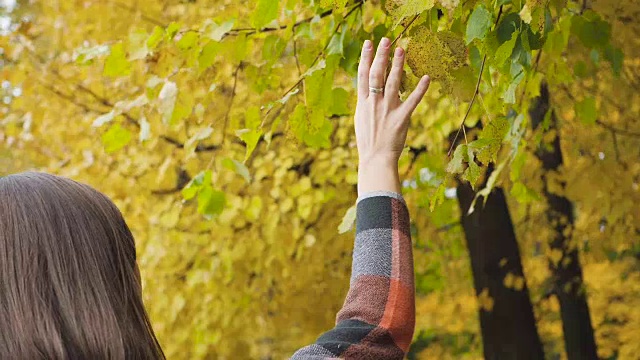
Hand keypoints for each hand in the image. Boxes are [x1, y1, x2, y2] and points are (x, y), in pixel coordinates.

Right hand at [355, 37, 430, 194]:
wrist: (375, 159)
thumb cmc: (368, 141)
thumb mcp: (361, 119)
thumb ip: (366, 102)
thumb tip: (368, 88)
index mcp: (363, 102)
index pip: (363, 75)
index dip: (366, 57)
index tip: (369, 43)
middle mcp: (374, 103)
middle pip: (376, 74)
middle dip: (380, 55)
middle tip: (386, 40)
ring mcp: (388, 109)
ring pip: (393, 82)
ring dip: (397, 65)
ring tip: (401, 50)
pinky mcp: (401, 118)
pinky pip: (412, 101)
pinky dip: (420, 89)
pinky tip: (427, 77)